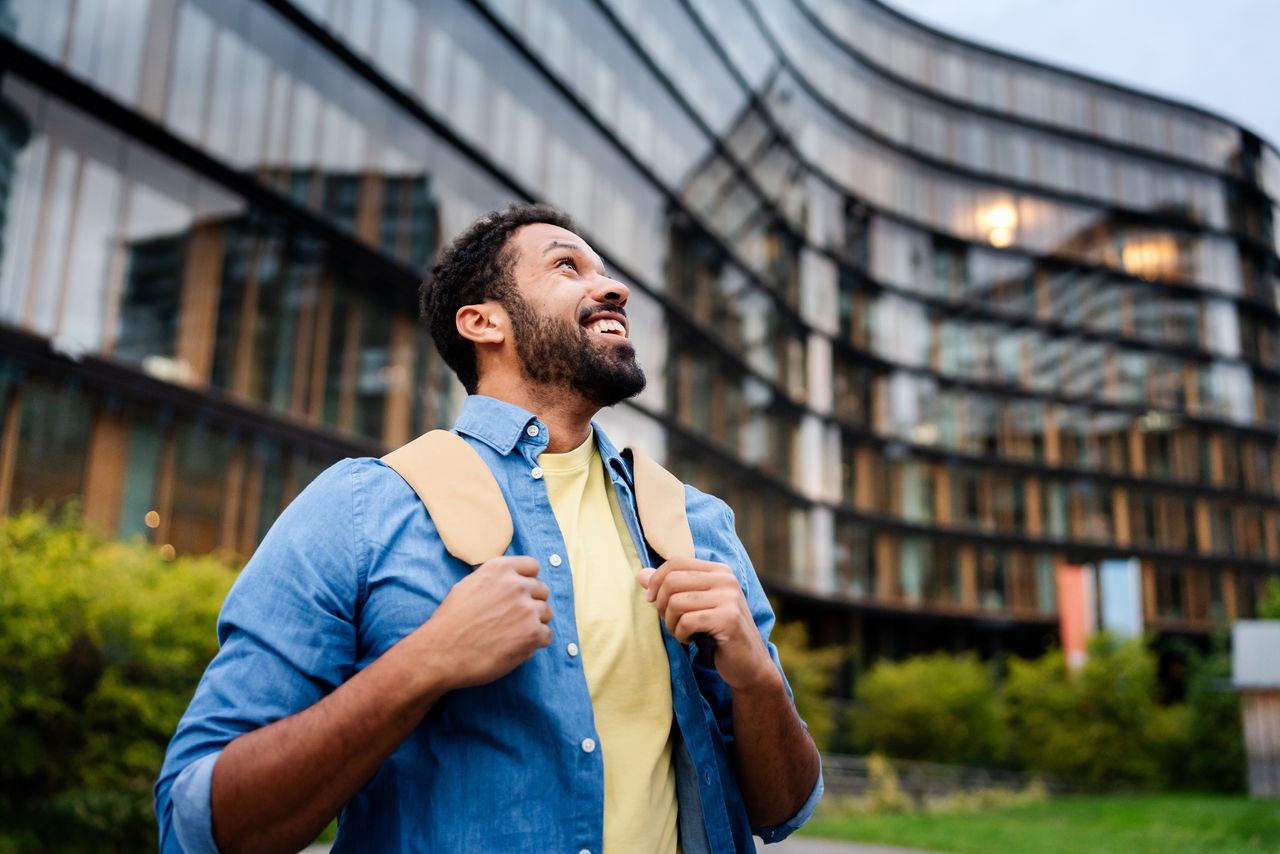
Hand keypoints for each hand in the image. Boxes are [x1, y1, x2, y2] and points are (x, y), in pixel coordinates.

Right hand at [413, 556, 552, 690]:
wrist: (440, 653)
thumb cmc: (450, 622)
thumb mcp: (468, 586)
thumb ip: (493, 580)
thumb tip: (509, 582)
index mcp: (499, 569)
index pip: (532, 566)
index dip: (528, 581)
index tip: (521, 593)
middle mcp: (516, 584)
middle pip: (542, 590)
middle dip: (532, 603)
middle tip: (515, 619)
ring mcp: (527, 608)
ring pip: (547, 613)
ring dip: (535, 623)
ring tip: (513, 635)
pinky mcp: (532, 633)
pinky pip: (547, 635)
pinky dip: (535, 643)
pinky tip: (516, 647)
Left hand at [636, 557, 779, 691]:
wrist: (749, 664)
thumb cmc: (718, 634)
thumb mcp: (694, 606)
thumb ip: (670, 588)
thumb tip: (641, 575)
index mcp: (718, 571)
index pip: (676, 562)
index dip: (656, 580)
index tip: (652, 601)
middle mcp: (726, 579)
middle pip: (672, 580)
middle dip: (662, 605)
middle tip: (671, 622)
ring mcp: (729, 597)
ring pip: (676, 602)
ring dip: (671, 623)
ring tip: (682, 633)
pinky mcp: (728, 618)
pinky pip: (687, 621)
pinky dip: (681, 635)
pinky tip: (691, 640)